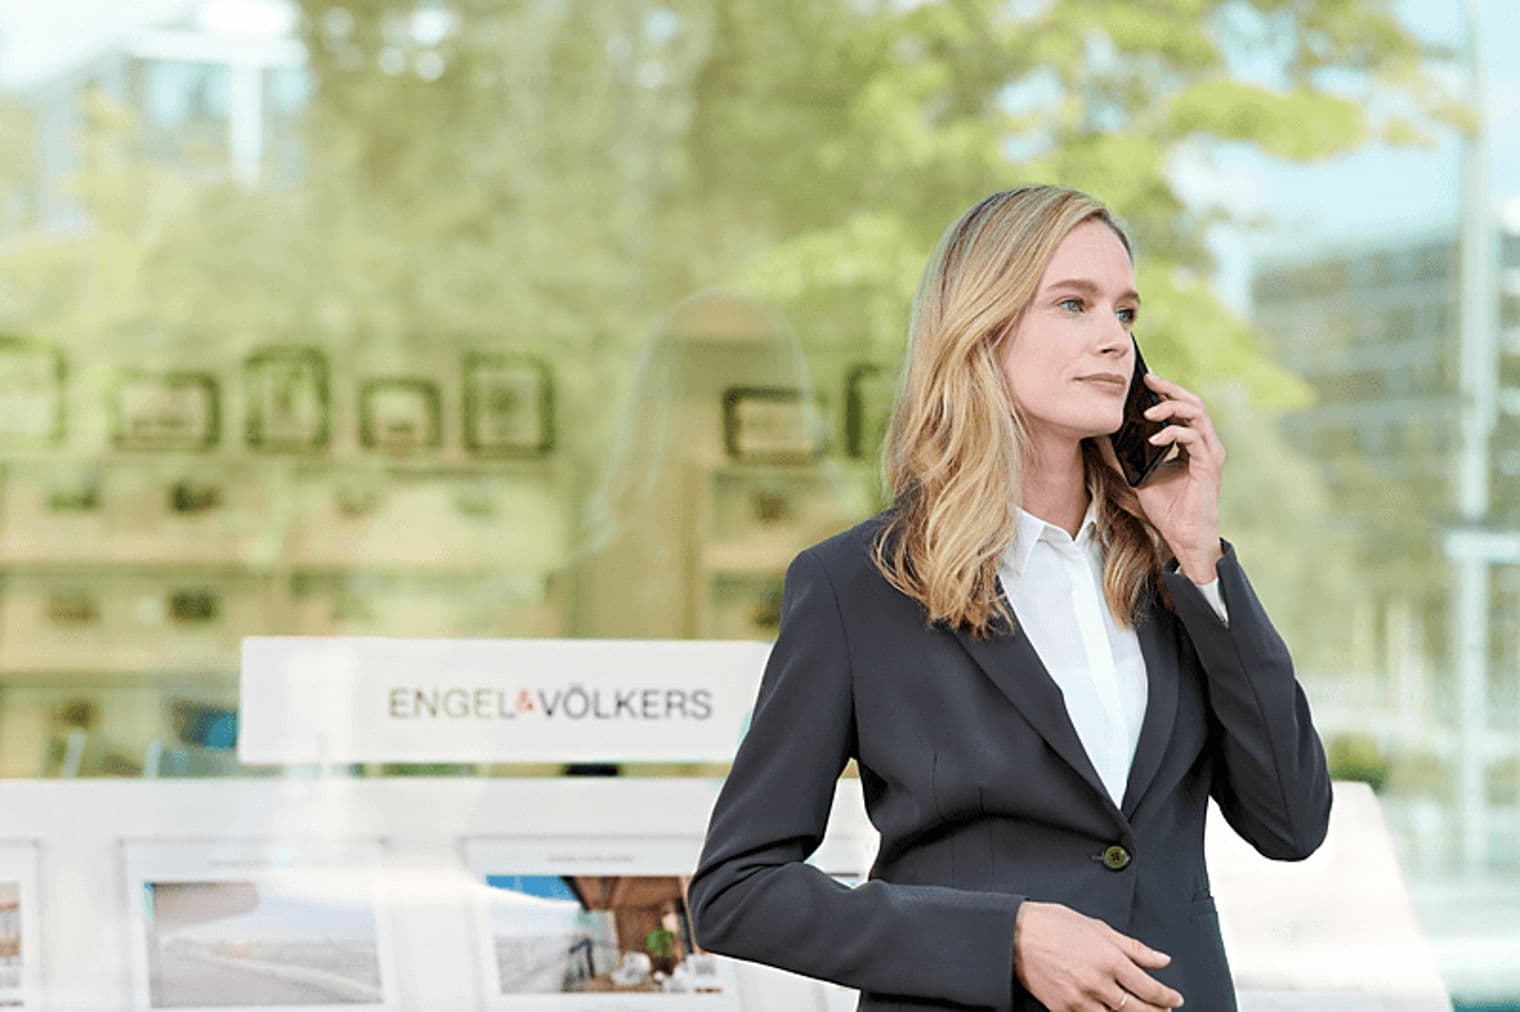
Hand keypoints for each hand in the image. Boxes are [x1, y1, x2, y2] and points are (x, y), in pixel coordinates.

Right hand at [1013, 900, 1183, 1010]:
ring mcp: (1080, 999)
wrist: (1015, 935)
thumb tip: (1161, 959)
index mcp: (1110, 959)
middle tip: (1163, 1011)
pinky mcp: (1063, 1009)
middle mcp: (1098, 982)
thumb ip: (1134, 947)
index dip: (1166, 997)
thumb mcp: (1098, 928)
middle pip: (1138, 1010)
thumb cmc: (1053, 925)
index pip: (1149, 988)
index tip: (1173, 999)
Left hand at [1098, 372, 1224, 581]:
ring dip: (1171, 407)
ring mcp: (1210, 452)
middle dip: (1170, 388)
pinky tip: (1154, 438)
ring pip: (1197, 413)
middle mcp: (1205, 443)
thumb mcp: (1137, 476)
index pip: (1183, 407)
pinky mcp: (1209, 465)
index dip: (1166, 391)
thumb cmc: (1166, 508)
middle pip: (1193, 402)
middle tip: (1147, 380)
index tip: (1144, 380)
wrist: (1182, 536)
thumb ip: (1122, 456)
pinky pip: (1193, 437)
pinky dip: (1172, 433)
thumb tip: (1100, 437)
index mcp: (1192, 442)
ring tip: (1147, 411)